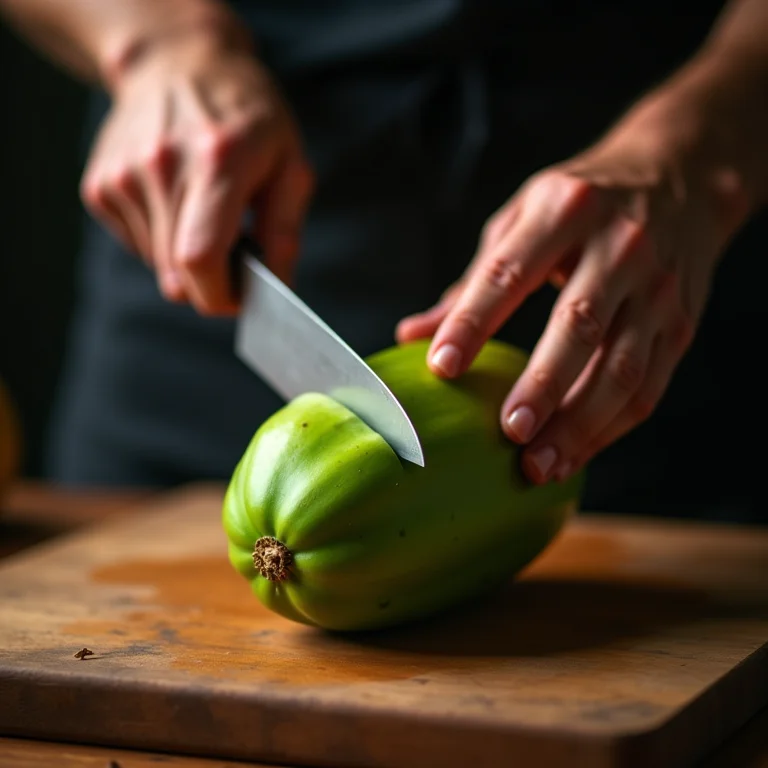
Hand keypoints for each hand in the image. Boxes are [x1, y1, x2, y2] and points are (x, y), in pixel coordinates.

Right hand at [80, 29, 312, 314]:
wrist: (177, 62)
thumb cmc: (246, 116)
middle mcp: (160, 167)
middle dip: (210, 282)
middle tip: (234, 253)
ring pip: (158, 265)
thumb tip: (275, 285)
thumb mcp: (289, 164)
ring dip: (186, 258)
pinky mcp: (99, 185)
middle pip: (177, 274)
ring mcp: (122, 176)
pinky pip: (138, 245)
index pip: (200, 259)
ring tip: (204, 210)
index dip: (220, 296)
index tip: (239, 297)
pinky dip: (163, 239)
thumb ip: (284, 230)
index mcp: (216, 162)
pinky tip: (176, 199)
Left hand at [397, 116, 750, 484]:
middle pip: (578, 326)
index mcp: (565, 211)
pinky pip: (648, 387)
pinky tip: (574, 454)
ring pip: (621, 369)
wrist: (681, 177)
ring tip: (538, 465)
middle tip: (509, 432)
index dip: (473, 321)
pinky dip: (609, 430)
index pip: (509, 272)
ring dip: (580, 425)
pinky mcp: (680, 324)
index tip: (440, 367)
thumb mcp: (524, 216)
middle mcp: (618, 247)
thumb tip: (413, 336)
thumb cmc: (584, 202)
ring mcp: (657, 289)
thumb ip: (475, 280)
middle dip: (543, 385)